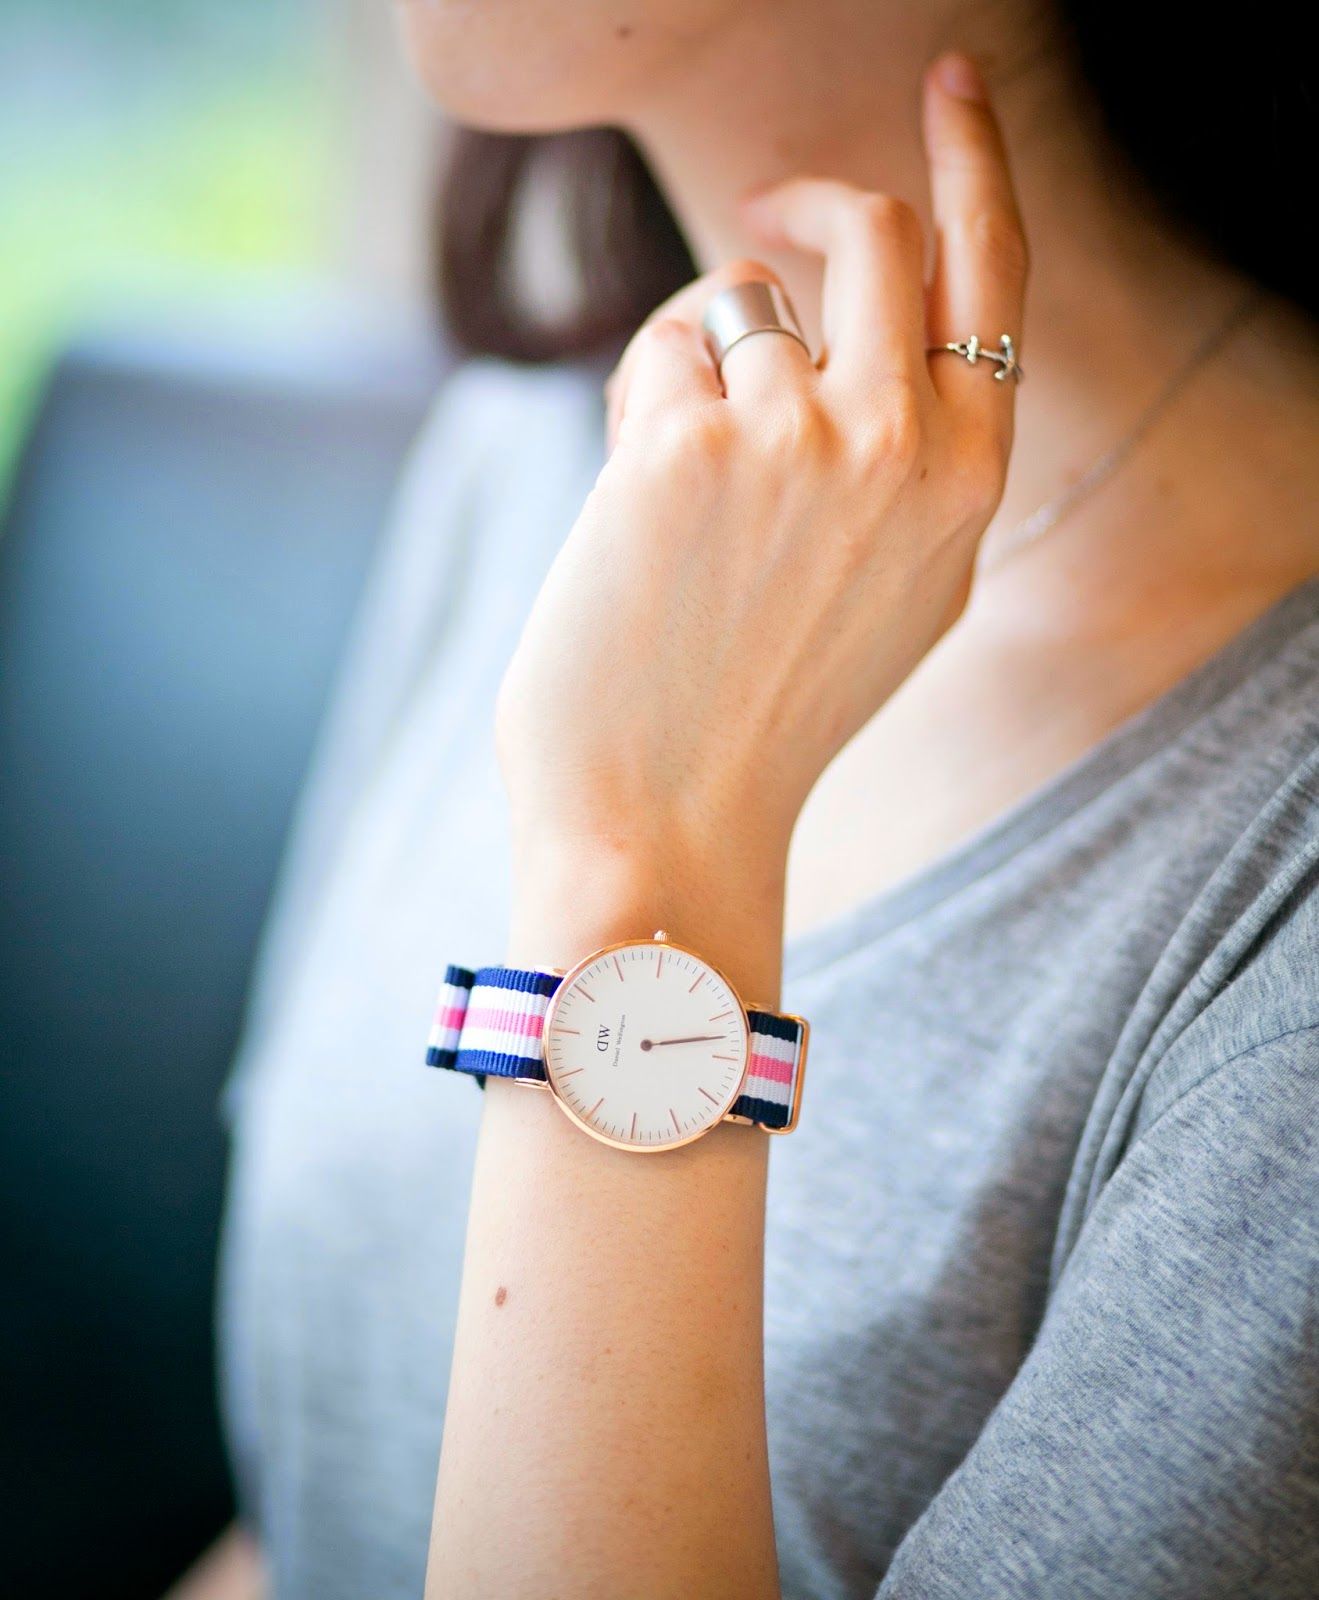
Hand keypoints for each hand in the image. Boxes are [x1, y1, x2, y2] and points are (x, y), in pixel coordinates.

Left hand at [496, 57, 1026, 887]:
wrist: (669, 813)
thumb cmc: (767, 708)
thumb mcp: (896, 587)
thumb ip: (910, 458)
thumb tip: (842, 332)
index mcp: (970, 480)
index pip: (991, 272)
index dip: (970, 162)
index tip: (948, 88)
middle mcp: (904, 441)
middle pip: (869, 230)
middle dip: (805, 203)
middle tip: (760, 215)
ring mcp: (799, 436)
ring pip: (736, 305)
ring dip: (698, 372)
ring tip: (680, 505)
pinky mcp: (685, 442)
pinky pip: (661, 352)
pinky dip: (641, 410)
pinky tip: (637, 516)